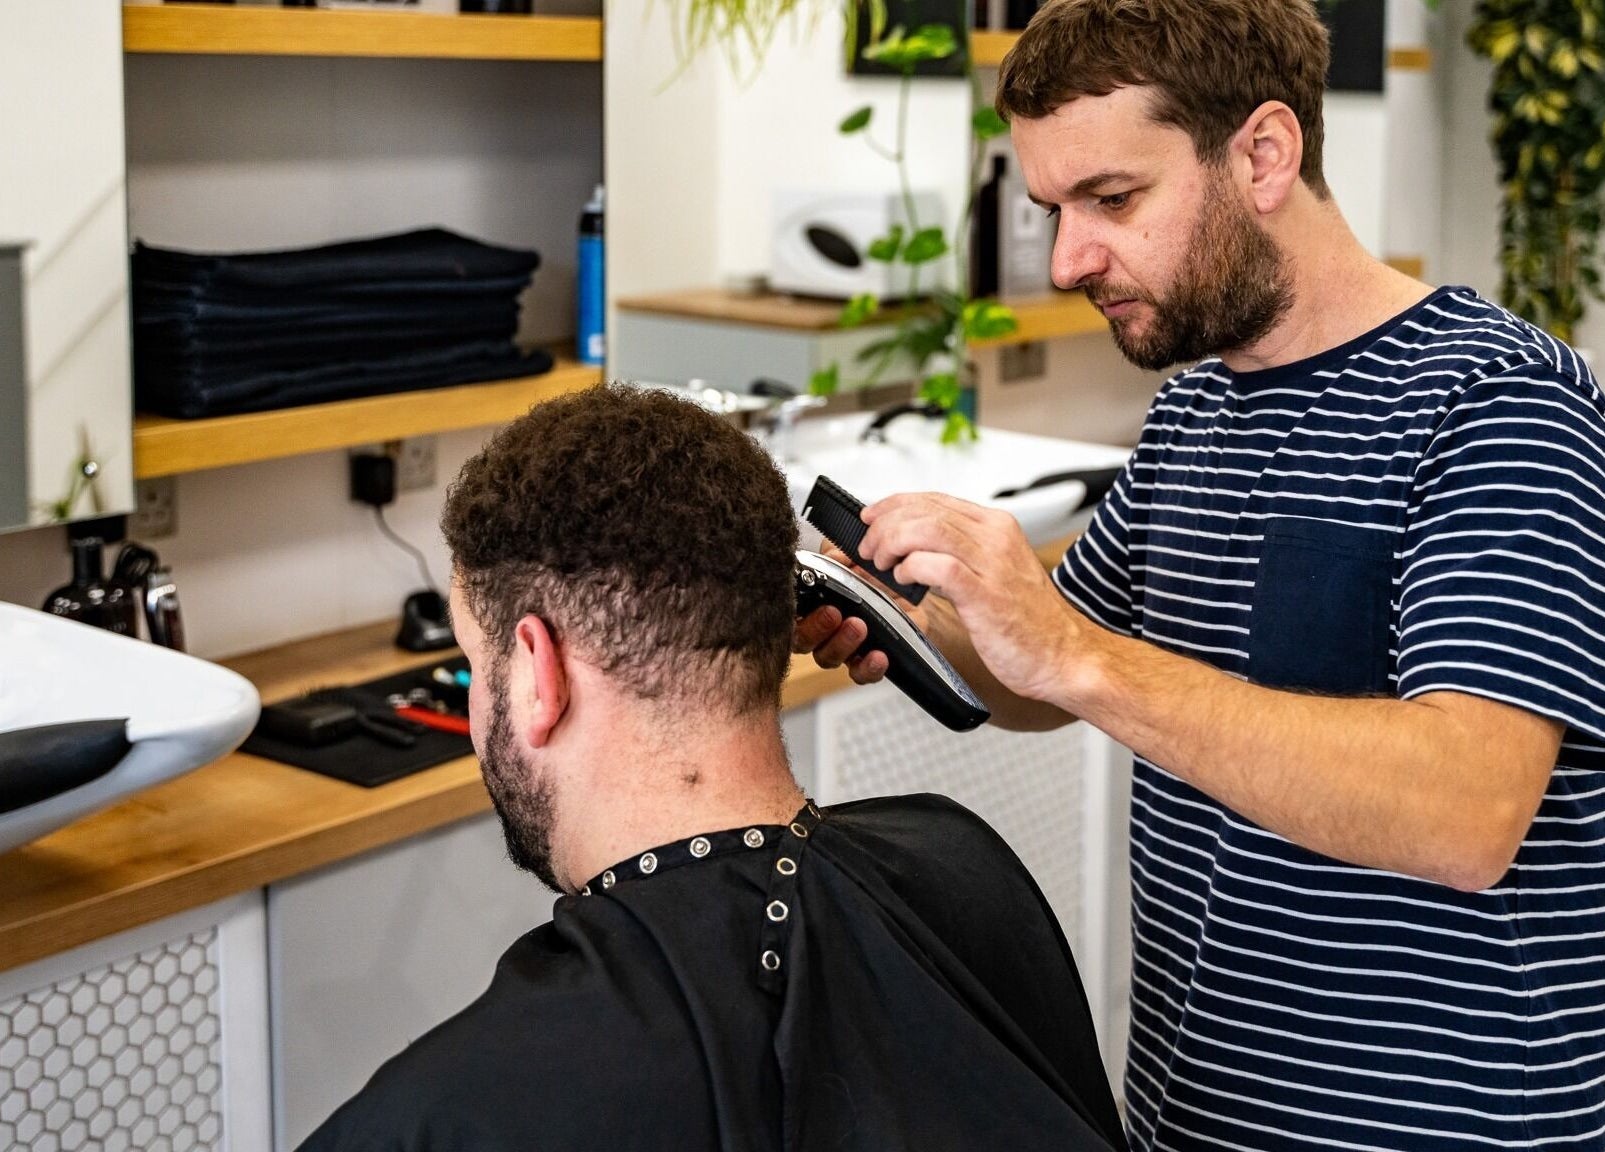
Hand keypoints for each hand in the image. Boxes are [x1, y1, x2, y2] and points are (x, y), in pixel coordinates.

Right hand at [792, 544, 929, 684]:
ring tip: (859, 627)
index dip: (790, 615)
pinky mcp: (867, 660)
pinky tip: (878, 656)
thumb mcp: (851, 555)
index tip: (801, 602)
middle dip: (816, 629)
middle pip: (802, 641)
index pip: (788, 615)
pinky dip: (867, 669)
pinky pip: (861, 674)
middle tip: (833, 613)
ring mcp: (842, 648)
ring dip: (841, 645)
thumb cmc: (872, 570)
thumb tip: (826, 560)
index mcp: (809, 603)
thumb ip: (833, 555)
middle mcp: (820, 629)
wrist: (907, 585)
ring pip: (828, 658)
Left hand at [858, 493, 1085, 704]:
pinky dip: (912, 568)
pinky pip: (939, 566)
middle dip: (885, 523)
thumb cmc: (1029, 624)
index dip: (894, 504)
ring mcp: (993, 563)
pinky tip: (904, 580)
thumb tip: (909, 550)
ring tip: (881, 562)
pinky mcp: (986, 593)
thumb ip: (958, 555)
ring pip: (928, 529)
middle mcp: (996, 537)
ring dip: (892, 542)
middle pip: (926, 509)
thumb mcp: (993, 574)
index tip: (871, 517)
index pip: (935, 498)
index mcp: (997, 527)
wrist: (1066, 656)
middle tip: (868, 546)